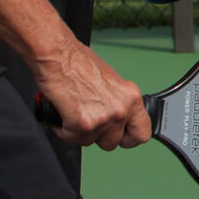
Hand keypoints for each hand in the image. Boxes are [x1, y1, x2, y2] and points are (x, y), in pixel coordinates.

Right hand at [34, 42, 150, 151]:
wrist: (57, 55)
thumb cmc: (78, 62)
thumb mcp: (111, 82)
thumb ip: (117, 102)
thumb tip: (115, 118)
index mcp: (131, 97)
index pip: (141, 133)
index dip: (128, 138)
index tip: (121, 136)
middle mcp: (120, 110)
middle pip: (112, 142)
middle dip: (99, 134)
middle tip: (89, 117)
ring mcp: (102, 119)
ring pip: (89, 141)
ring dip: (79, 131)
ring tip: (74, 109)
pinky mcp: (81, 125)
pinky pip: (71, 138)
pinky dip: (63, 129)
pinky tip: (63, 112)